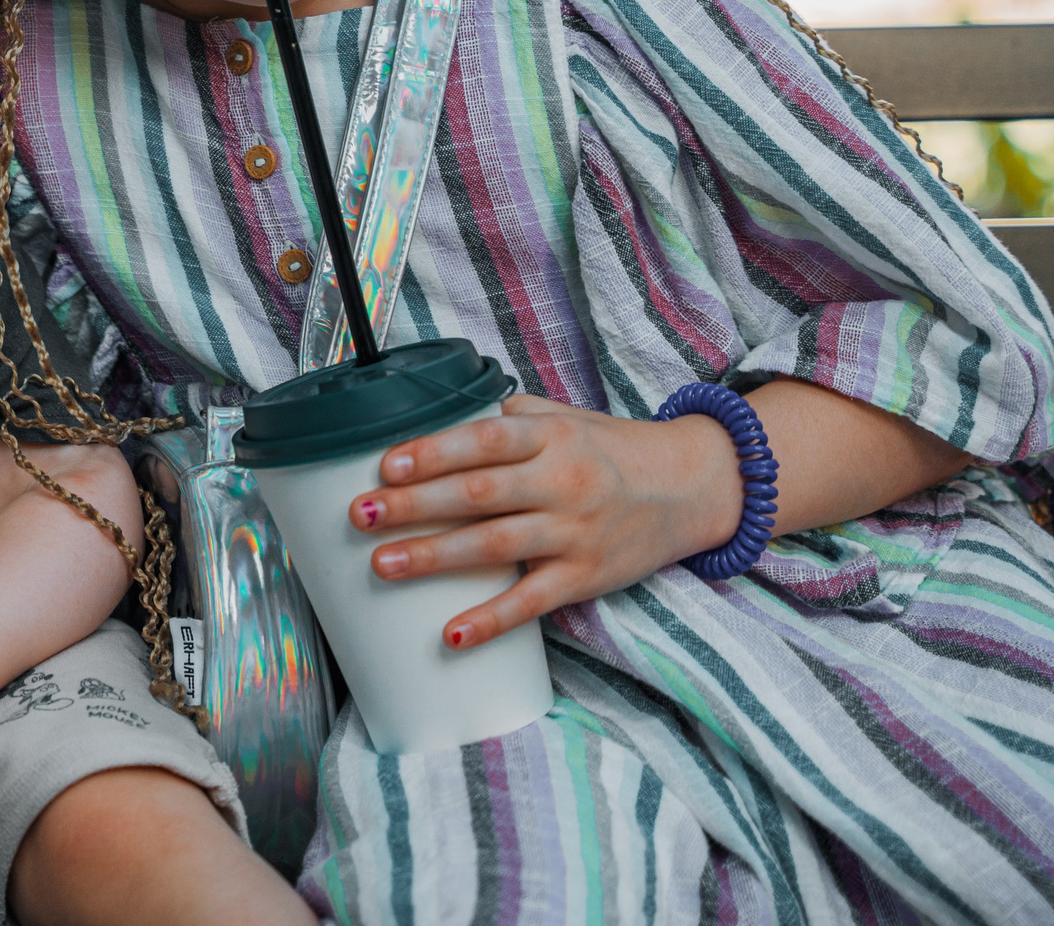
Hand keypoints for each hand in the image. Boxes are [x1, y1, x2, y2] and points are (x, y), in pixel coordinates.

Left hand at [350, 395, 739, 648]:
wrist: (692, 487)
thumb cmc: (610, 450)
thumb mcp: (564, 418)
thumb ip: (506, 421)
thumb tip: (436, 422)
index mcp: (551, 437)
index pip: (484, 441)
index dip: (434, 452)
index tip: (386, 465)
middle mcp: (562, 482)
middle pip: (479, 493)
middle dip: (415, 505)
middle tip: (362, 515)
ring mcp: (575, 532)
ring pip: (496, 546)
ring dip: (434, 557)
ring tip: (382, 564)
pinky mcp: (587, 577)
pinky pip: (533, 602)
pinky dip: (492, 620)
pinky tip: (452, 635)